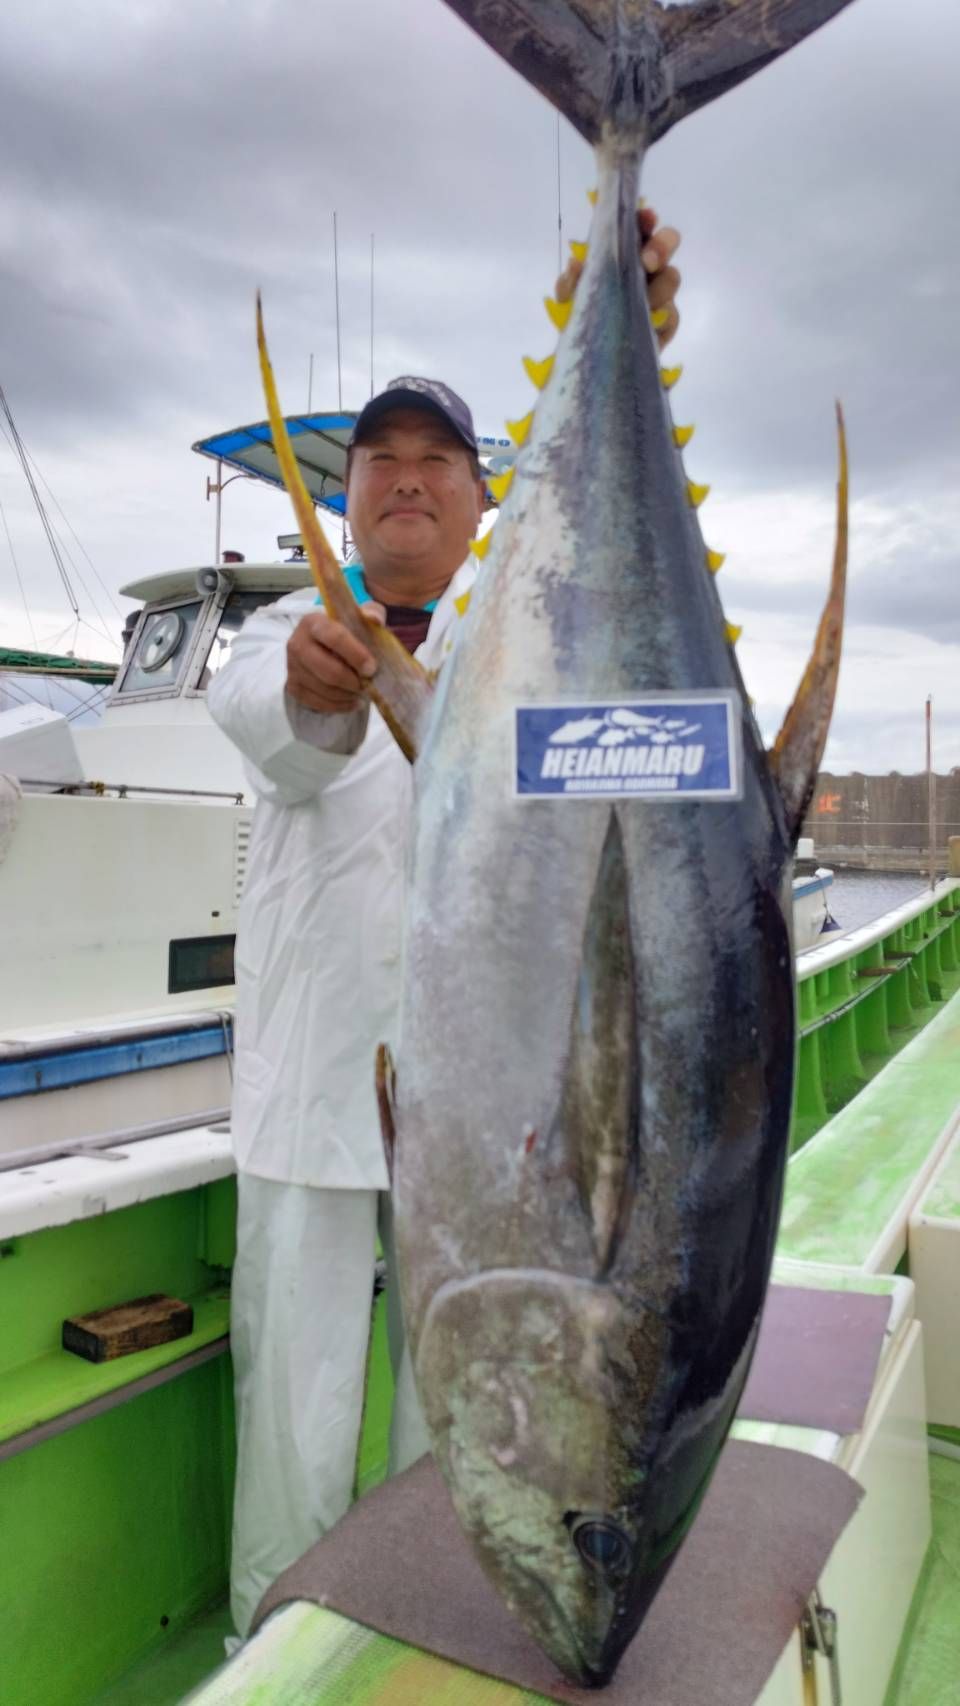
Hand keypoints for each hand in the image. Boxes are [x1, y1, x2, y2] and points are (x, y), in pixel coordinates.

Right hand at [286, 603, 384, 713]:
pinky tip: (351, 701)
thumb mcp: (359, 618)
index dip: (356, 655)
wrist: (321, 646)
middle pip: (328, 670)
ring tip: (361, 692)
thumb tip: (375, 619)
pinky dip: (339, 706)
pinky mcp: (292, 686)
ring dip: (348, 695)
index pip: (334, 638)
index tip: (371, 668)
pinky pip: (317, 703)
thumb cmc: (345, 632)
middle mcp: (297, 643)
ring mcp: (292, 667)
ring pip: (324, 690)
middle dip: (353, 681)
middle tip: (368, 684)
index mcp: (313, 622)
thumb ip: (371, 613)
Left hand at [555, 206, 681, 348]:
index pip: (640, 225)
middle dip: (661, 246)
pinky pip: (672, 316)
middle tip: (647, 262)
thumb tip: (575, 264)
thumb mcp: (569, 301)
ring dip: (658, 289)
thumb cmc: (584, 317)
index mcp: (625, 251)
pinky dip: (661, 321)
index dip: (645, 218)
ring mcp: (661, 293)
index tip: (645, 218)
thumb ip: (569, 283)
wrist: (592, 357)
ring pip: (671, 278)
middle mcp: (647, 266)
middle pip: (668, 240)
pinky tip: (648, 327)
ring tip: (642, 305)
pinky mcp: (667, 322)